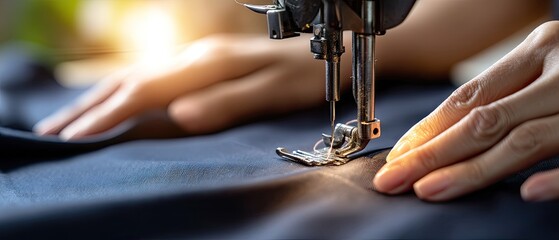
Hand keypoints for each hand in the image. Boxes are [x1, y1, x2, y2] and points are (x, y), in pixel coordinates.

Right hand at [34, 34, 332, 139]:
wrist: (331, 52)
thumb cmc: (306, 75)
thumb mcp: (272, 92)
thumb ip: (227, 102)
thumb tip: (180, 116)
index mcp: (209, 64)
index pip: (146, 91)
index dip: (107, 115)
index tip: (76, 138)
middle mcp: (197, 57)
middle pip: (131, 80)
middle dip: (89, 108)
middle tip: (52, 133)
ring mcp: (198, 58)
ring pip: (136, 75)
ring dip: (99, 99)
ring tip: (69, 119)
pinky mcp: (203, 63)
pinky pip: (151, 77)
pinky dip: (123, 92)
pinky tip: (114, 101)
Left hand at [373, 21, 558, 201]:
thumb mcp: (547, 65)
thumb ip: (508, 92)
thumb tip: (448, 131)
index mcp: (539, 51)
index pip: (467, 97)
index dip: (427, 131)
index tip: (397, 157)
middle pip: (484, 119)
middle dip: (432, 154)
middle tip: (393, 180)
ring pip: (523, 139)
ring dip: (473, 169)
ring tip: (430, 190)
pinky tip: (529, 193)